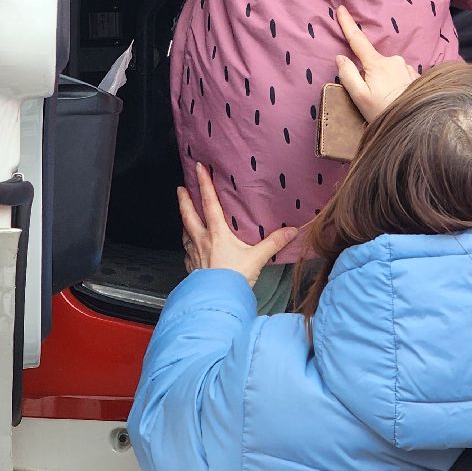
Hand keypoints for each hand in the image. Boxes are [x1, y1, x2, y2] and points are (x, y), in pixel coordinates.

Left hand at [178, 163, 298, 285]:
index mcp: (217, 233)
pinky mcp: (192, 269)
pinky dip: (187, 247)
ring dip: (184, 222)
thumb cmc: (235, 278)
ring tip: (184, 216)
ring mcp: (194, 255)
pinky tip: (190, 249)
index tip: (198, 169)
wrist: (218, 301)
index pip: (209, 203)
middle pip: (189, 215)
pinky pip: (187, 254)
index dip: (204, 184)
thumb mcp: (257, 258)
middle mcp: (202, 241)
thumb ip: (274, 243)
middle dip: (184, 200)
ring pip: (185, 233)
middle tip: (180, 188)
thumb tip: (291, 231)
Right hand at [334, 5, 418, 122]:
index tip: (341, 9)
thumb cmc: (383, 112)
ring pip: (388, 69)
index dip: (348, 24)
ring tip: (386, 102)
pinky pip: (400, 76)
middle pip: (374, 61)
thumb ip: (348, 75)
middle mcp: (394, 60)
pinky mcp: (417, 77)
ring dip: (384, 81)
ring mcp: (407, 68)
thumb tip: (341, 57)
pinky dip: (396, 85)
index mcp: (377, 64)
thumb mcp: (359, 97)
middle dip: (370, 74)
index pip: (358, 40)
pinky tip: (398, 100)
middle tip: (372, 98)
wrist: (417, 125)